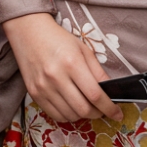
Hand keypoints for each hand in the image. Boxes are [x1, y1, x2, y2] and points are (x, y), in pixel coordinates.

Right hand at [3, 12, 120, 123]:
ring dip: (83, 115)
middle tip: (102, 109)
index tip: (118, 113)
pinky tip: (71, 106)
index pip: (95, 95)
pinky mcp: (34, 93)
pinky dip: (68, 115)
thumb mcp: (82, 49)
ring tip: (86, 105)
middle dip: (98, 113)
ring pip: (70, 115)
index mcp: (72, 63)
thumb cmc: (58, 38)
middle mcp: (56, 77)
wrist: (28, 31)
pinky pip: (55, 115)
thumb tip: (110, 92)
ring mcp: (43, 87)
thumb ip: (97, 72)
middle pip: (83, 109)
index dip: (109, 108)